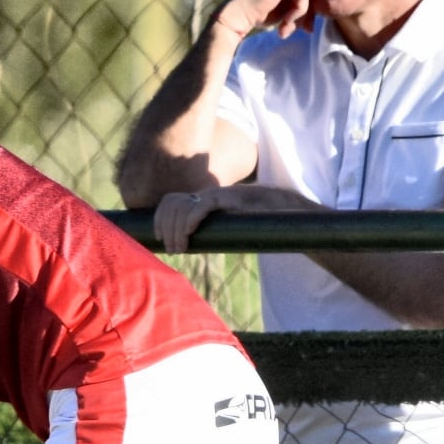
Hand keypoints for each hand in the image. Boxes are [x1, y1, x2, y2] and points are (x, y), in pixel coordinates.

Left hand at [154, 182, 316, 251]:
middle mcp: (206, 195)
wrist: (284, 211)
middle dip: (165, 226)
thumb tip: (191, 248)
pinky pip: (204, 205)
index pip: (171, 201)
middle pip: (172, 203)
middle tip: (171, 248)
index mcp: (202, 200)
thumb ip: (209, 232)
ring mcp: (218, 195)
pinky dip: (192, 219)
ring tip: (180, 248)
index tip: (159, 238)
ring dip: (176, 228)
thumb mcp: (225, 228)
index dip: (159, 218)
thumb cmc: (255, 224)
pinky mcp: (231, 198)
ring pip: (183, 205)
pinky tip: (191, 233)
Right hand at [212, 0, 313, 42]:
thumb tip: (320, 8)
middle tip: (303, 30)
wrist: (238, 15)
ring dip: (302, 14)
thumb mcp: (284, 4)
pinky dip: (298, 12)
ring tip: (287, 28)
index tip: (303, 26)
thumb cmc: (257, 12)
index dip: (307, 6)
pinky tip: (286, 21)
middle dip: (308, 11)